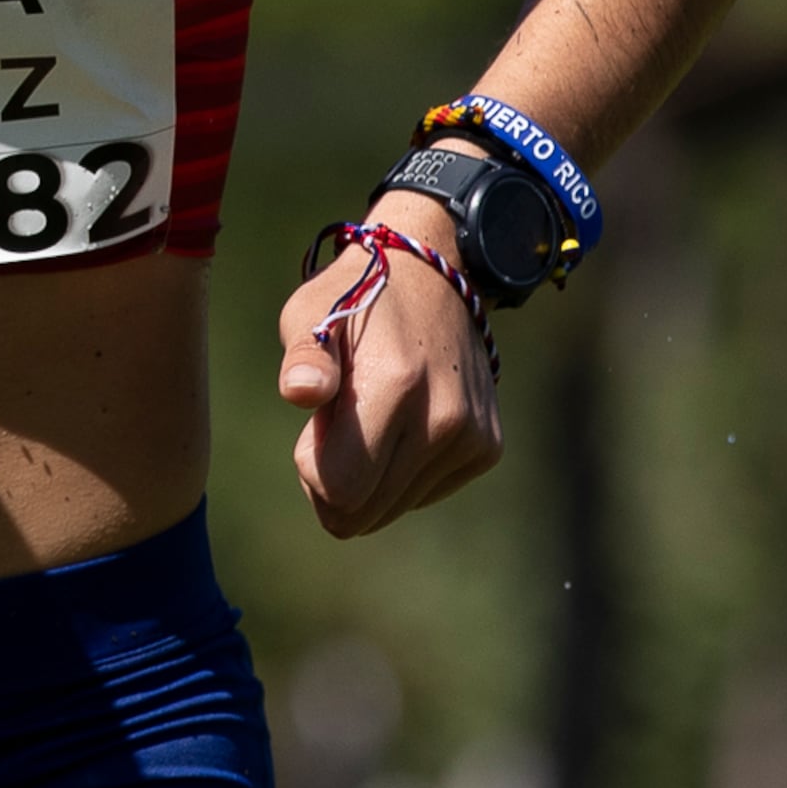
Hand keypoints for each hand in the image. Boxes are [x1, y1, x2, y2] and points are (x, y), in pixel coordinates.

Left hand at [275, 195, 502, 537]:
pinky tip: (402, 422)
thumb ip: (304, 358)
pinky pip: (421, 495)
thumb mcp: (311, 314)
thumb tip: (300, 391)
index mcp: (395, 385)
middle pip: (362, 512)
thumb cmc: (354, 298)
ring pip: (392, 509)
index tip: (314, 427)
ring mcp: (471, 436)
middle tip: (337, 423)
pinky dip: (401, 471)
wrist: (432, 275)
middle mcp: (442, 418)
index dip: (311, 467)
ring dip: (369, 476)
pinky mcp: (486, 448)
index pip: (340, 490)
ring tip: (373, 416)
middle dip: (334, 478)